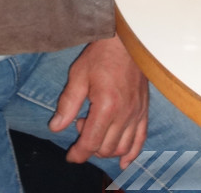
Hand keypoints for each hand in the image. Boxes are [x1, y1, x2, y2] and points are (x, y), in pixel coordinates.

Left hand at [48, 35, 147, 168]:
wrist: (126, 40)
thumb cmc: (101, 54)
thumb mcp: (78, 75)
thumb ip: (67, 104)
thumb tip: (56, 127)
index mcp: (107, 105)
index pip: (91, 142)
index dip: (79, 153)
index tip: (70, 156)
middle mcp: (124, 113)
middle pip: (106, 148)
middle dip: (90, 145)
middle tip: (81, 123)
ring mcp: (136, 113)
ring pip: (122, 147)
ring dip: (106, 148)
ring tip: (97, 128)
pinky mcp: (144, 110)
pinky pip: (140, 140)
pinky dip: (132, 154)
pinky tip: (124, 161)